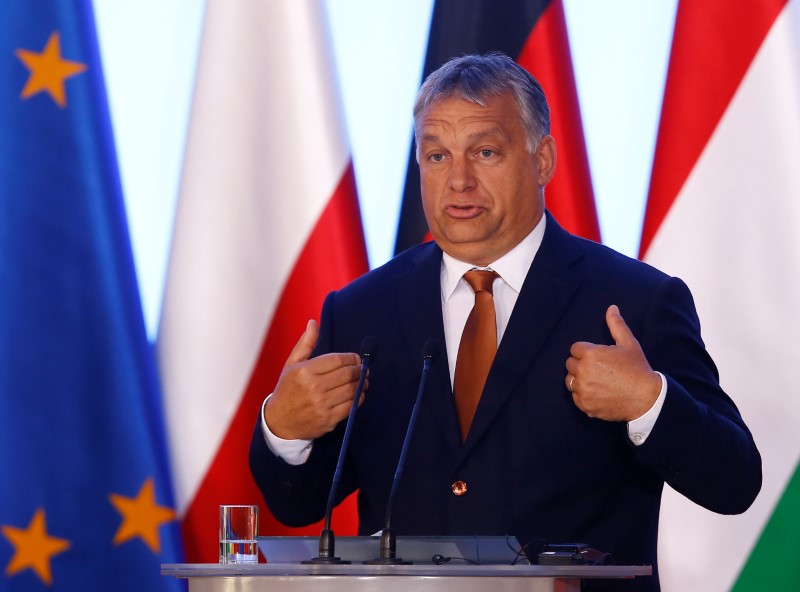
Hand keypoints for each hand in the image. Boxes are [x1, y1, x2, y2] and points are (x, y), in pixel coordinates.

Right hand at [264, 320, 365, 439]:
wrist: (280, 422)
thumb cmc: (287, 389)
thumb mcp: (292, 364)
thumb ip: (306, 343)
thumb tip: (313, 322)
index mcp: (305, 371)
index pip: (337, 360)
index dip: (351, 357)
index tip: (355, 357)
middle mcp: (314, 387)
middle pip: (347, 374)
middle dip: (359, 369)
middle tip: (362, 368)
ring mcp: (321, 404)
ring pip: (351, 389)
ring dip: (362, 383)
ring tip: (363, 379)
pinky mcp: (328, 419)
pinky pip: (351, 406)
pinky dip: (359, 398)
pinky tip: (358, 393)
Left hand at [565, 305, 660, 420]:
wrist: (646, 398)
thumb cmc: (637, 368)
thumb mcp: (629, 343)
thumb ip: (616, 325)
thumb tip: (611, 308)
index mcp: (591, 354)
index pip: (575, 349)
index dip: (586, 352)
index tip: (599, 358)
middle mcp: (583, 372)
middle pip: (570, 364)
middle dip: (581, 364)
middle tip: (599, 369)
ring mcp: (583, 390)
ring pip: (570, 381)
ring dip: (579, 380)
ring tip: (597, 381)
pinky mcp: (584, 405)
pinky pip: (575, 396)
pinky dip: (583, 395)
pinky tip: (598, 392)